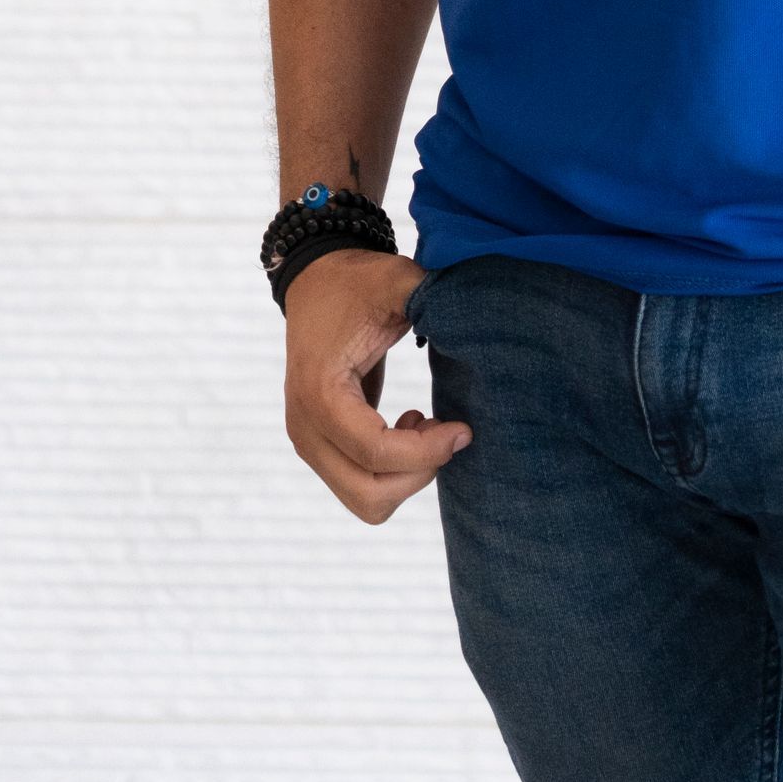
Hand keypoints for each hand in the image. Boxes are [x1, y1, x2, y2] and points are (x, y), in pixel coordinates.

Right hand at [282, 247, 473, 523]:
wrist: (317, 280)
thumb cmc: (359, 282)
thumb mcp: (396, 280)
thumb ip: (430, 294)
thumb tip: (476, 312)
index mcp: (320, 392)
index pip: (376, 453)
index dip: (428, 451)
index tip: (463, 428)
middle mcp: (306, 428)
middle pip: (369, 495)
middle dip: (420, 472)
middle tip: (448, 430)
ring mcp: (308, 442)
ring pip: (365, 501)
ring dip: (407, 475)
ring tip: (427, 425)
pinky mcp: (320, 445)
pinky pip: (360, 487)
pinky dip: (393, 473)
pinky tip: (410, 425)